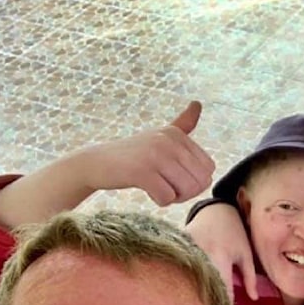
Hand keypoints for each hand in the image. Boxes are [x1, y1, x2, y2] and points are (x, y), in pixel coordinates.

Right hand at [82, 101, 215, 205]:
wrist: (95, 163)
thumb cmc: (132, 154)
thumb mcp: (160, 136)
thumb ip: (182, 124)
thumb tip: (198, 103)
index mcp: (177, 134)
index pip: (208, 169)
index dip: (196, 181)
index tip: (176, 178)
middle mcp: (168, 140)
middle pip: (200, 181)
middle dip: (187, 192)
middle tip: (167, 187)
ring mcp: (155, 155)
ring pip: (186, 190)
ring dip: (174, 197)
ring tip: (158, 189)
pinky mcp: (141, 171)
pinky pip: (167, 198)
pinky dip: (161, 201)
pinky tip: (148, 192)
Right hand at [186, 202, 256, 299]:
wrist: (216, 210)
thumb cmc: (235, 234)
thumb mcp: (246, 254)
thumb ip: (250, 277)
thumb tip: (254, 299)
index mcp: (221, 258)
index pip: (222, 289)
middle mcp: (202, 254)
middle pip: (200, 286)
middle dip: (203, 303)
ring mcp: (187, 248)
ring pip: (186, 276)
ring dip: (189, 291)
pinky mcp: (177, 245)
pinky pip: (177, 265)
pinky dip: (178, 276)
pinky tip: (177, 289)